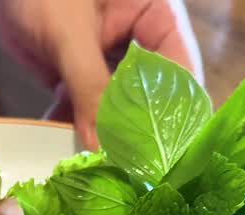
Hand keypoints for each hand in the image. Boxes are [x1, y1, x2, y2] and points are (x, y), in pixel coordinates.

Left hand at [0, 0, 202, 147]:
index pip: (180, 69)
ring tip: (96, 166)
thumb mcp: (70, 36)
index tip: (163, 153)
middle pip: (151, 94)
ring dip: (103, 133)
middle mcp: (141, 39)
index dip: (174, 112)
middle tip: (128, 168)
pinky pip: (86, 106)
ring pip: (118, 106)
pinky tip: (64, 148)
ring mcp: (111, 59)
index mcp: (157, 14)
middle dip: (136, 129)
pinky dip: (74, 125)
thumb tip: (102, 145)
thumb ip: (89, 87)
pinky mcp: (82, 75)